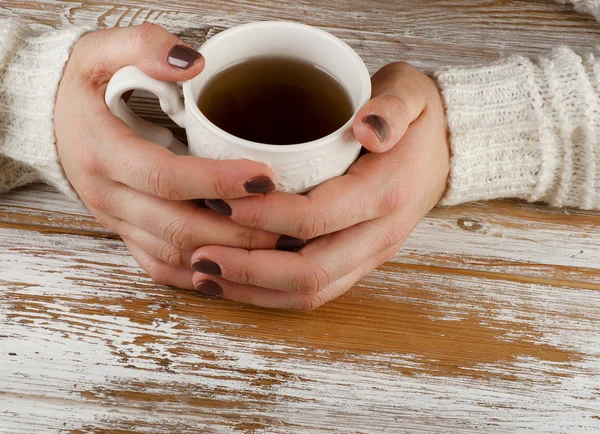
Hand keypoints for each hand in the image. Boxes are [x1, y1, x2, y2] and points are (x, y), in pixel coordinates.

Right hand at [55, 23, 283, 288]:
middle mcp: (109, 197)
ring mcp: (118, 222)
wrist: (49, 128)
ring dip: (227, 256)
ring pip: (175, 254)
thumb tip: (193, 62)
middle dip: (237, 230)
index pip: (166, 178)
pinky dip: (200, 273)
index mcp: (103, 153)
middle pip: (179, 227)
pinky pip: (162, 266)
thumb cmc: (81, 92)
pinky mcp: (126, 235)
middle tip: (289, 223)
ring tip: (277, 245)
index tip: (266, 177)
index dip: (217, 181)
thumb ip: (142, 46)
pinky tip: (237, 268)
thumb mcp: (98, 53)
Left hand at [190, 63, 449, 308]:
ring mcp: (371, 254)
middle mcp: (379, 235)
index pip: (316, 218)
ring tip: (207, 277)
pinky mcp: (361, 261)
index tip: (220, 202)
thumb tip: (367, 127)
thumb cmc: (417, 119)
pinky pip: (318, 291)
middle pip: (310, 271)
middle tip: (200, 256)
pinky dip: (274, 294)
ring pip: (312, 291)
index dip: (264, 216)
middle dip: (249, 269)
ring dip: (256, 290)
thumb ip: (392, 107)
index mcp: (386, 193)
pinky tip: (239, 283)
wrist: (447, 149)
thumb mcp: (411, 93)